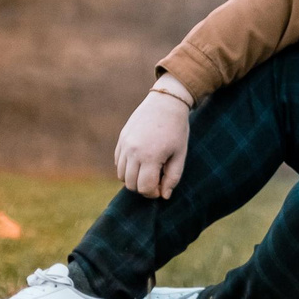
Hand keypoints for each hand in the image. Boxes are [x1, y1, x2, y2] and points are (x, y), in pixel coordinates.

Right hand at [114, 76, 191, 198]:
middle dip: (143, 188)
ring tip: (149, 170)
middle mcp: (133, 152)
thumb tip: (164, 196)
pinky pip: (118, 163)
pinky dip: (127, 167)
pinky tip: (141, 160)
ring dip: (134, 178)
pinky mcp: (121, 140)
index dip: (153, 193)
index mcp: (150, 156)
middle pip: (131, 184)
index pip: (144, 187)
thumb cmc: (176, 129)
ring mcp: (124, 145)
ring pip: (121, 176)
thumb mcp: (180, 154)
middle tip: (156, 180)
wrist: (166, 103)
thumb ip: (173, 177)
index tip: (161, 189)